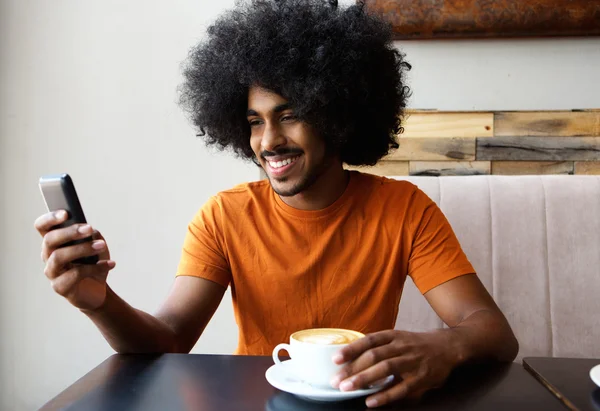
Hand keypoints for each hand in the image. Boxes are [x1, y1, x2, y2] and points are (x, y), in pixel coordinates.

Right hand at [34, 210, 115, 309]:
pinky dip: (95, 267)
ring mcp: (52, 272)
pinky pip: (75, 274)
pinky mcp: (60, 287)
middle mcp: (48, 256)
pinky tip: (110, 264)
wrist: (97, 290)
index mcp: (54, 242)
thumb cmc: (93, 264)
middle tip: (90, 228)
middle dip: (70, 232)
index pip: (42, 227)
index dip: (50, 218)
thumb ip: (91, 236)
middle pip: (49, 240)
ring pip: (59, 257)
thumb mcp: (96, 245)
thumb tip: (90, 232)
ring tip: (101, 245)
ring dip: (82, 249)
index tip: (66, 213)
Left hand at [330, 330, 458, 407]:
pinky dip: (385, 395)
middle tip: (336, 380)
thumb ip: (379, 347)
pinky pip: (401, 388)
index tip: (335, 358)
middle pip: (374, 356)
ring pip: (385, 368)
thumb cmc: (416, 345)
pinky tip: (370, 401)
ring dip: (364, 379)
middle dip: (353, 368)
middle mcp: (401, 346)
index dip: (351, 349)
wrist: (448, 347)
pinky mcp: (421, 378)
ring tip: (347, 388)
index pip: (369, 340)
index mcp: (393, 336)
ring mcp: (412, 361)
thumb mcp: (398, 339)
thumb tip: (352, 358)